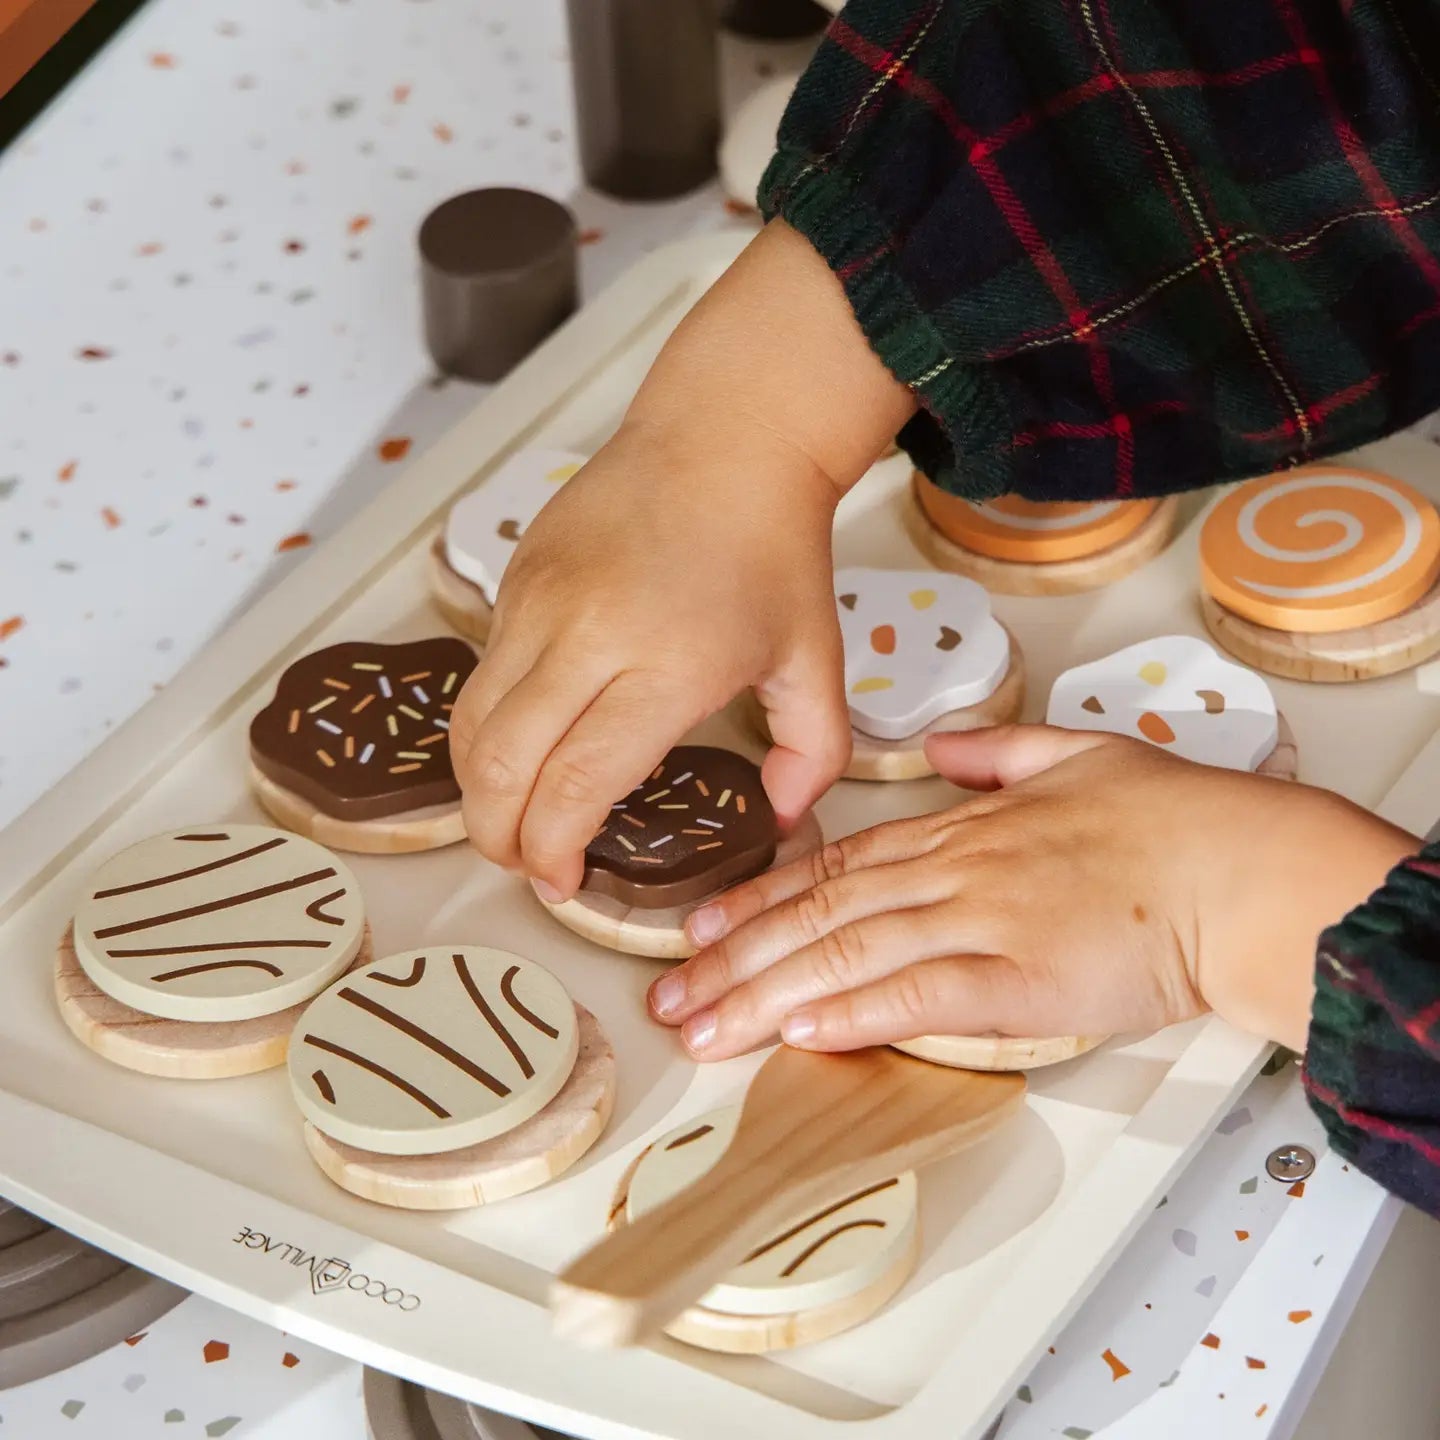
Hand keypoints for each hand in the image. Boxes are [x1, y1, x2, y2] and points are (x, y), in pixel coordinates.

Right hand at [448, 419, 851, 895]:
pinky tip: (521, 746)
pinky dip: (485, 727)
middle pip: (500, 765)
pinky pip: (478, 673)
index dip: (554, 849)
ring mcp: (538, 602)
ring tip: (510, 818)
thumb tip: (782, 819)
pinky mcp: (513, 578)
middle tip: (525, 864)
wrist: (725, 438)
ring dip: (477, 788)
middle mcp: (586, 634)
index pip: (576, 782)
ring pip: (471, 722)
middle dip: (499, 837)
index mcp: (666, 663)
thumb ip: (811, 753)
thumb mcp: (814, 659)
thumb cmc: (773, 550)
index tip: (564, 882)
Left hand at [647, 726, 1417, 1057]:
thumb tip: (945, 752)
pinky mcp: (1021, 979)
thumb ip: (999, 752)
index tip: (703, 928)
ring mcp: (982, 922)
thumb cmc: (1170, 820)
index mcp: (960, 830)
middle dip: (737, 960)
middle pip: (820, 916)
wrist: (1238, 868)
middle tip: (671, 997)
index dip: (759, 900)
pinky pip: (922, 996)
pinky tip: (802, 1033)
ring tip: (706, 1030)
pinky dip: (856, 1014)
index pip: (834, 868)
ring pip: (850, 957)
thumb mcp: (1076, 753)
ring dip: (768, 996)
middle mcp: (953, 873)